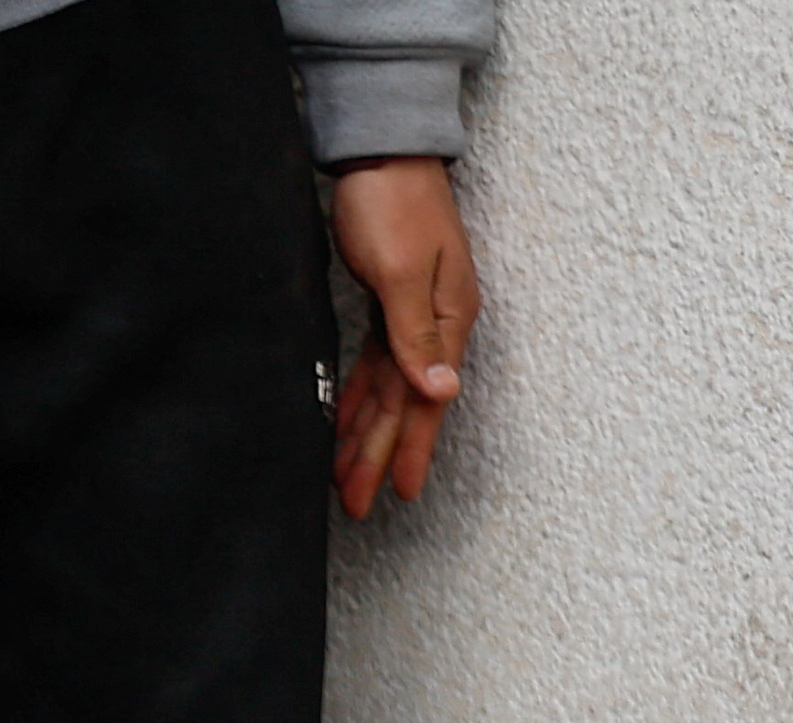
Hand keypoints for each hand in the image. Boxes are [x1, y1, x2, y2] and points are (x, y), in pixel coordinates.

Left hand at [327, 156, 476, 516]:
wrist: (381, 149)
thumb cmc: (393, 201)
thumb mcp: (403, 271)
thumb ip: (418, 335)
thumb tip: (442, 392)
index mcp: (449, 319)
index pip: (428, 400)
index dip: (411, 449)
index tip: (397, 493)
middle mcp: (437, 322)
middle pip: (406, 403)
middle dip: (380, 454)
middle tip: (356, 503)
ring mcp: (414, 312)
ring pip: (389, 389)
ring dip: (366, 432)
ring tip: (342, 475)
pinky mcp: (390, 301)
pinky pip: (375, 363)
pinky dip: (358, 394)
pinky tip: (343, 420)